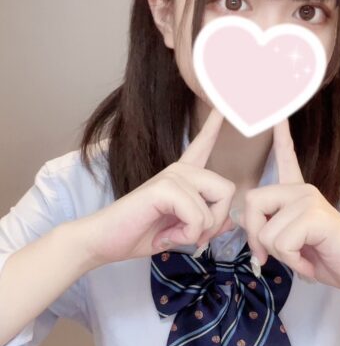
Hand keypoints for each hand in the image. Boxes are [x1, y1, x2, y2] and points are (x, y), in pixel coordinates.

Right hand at [79, 108, 236, 266]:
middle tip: (191, 237)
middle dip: (216, 222)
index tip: (223, 104)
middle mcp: (179, 170)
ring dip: (197, 233)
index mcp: (181, 177)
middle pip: (227, 189)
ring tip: (172, 236)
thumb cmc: (137, 234)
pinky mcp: (163, 187)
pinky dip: (187, 235)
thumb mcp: (180, 232)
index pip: (203, 145)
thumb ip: (206, 224)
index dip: (215, 125)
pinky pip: (198, 217)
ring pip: (215, 208)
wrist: (102, 241)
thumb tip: (231, 221)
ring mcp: (171, 175)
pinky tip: (166, 236)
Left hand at [235, 119, 339, 294]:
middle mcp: (302, 190)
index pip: (285, 157)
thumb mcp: (292, 243)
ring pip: (266, 232)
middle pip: (252, 203)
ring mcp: (309, 200)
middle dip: (255, 237)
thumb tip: (240, 218)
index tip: (276, 114)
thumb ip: (269, 228)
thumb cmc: (329, 257)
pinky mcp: (316, 215)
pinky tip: (310, 263)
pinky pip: (281, 243)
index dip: (280, 137)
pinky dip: (293, 262)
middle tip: (273, 256)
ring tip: (303, 257)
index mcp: (298, 194)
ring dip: (280, 256)